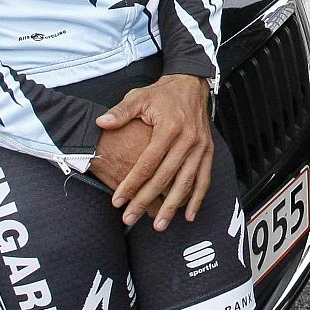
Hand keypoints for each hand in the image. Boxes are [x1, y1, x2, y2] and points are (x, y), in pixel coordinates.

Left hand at [92, 74, 212, 230]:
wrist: (191, 84)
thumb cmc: (163, 93)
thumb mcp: (139, 97)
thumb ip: (121, 112)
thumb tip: (102, 122)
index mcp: (168, 128)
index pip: (147, 163)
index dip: (131, 183)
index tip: (118, 200)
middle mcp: (187, 140)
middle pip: (164, 177)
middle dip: (146, 201)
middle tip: (130, 217)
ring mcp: (200, 147)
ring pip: (185, 183)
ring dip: (172, 206)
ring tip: (159, 224)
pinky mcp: (208, 151)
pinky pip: (204, 179)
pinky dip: (197, 199)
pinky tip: (188, 215)